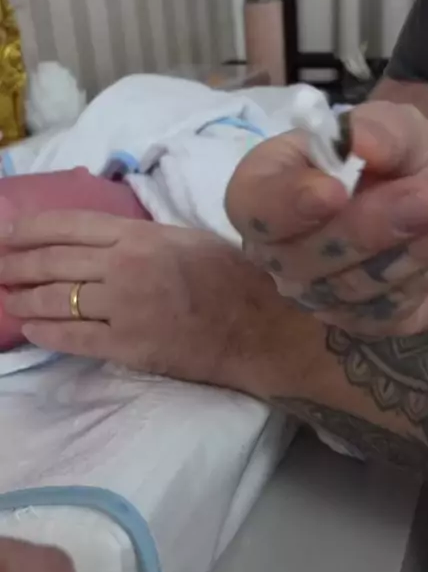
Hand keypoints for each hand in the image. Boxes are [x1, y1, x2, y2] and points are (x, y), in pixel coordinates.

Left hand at [0, 213, 242, 382]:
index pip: (69, 226)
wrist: (259, 327)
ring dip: (24, 299)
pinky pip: (76, 337)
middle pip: (54, 262)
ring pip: (57, 298)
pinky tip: (29, 329)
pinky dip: (47, 332)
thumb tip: (103, 240)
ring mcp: (124, 307)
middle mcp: (125, 266)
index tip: (7, 234)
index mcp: (139, 235)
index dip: (31, 229)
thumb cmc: (230, 278)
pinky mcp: (129, 345)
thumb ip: (140, 237)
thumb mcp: (184, 239)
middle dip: (16, 265)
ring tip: (5, 298)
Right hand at [226, 100, 427, 334]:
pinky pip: (394, 307)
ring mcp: (320, 296)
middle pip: (304, 261)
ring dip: (416, 248)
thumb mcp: (395, 126)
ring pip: (356, 288)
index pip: (255, 209)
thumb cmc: (396, 156)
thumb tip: (360, 142)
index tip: (333, 190)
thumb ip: (377, 130)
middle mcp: (281, 255)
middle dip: (371, 229)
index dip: (287, 204)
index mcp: (265, 193)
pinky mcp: (366, 322)